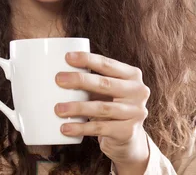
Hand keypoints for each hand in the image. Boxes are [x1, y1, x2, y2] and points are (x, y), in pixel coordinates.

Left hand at [55, 52, 150, 171]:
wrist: (127, 137)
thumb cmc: (110, 104)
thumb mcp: (106, 90)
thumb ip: (91, 79)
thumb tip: (57, 69)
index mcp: (132, 75)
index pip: (108, 64)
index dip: (87, 59)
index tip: (67, 57)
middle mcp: (138, 92)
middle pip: (104, 83)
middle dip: (79, 80)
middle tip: (58, 79)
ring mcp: (136, 112)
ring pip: (102, 108)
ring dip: (77, 108)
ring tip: (58, 108)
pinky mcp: (128, 132)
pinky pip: (100, 129)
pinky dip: (80, 128)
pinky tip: (65, 128)